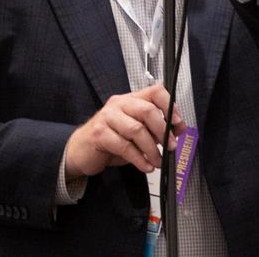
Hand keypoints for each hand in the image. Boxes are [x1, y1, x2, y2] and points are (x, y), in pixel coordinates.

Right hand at [65, 83, 185, 177]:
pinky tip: (145, 166)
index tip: (178, 123)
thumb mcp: (134, 131)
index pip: (154, 91)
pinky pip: (124, 146)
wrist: (80, 150)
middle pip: (147, 110)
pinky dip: (139, 159)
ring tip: (157, 161)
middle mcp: (119, 104)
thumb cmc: (110, 139)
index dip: (169, 105)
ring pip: (137, 130)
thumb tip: (177, 130)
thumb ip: (152, 128)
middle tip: (171, 145)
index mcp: (130, 99)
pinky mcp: (100, 134)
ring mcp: (107, 117)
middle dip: (162, 130)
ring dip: (152, 149)